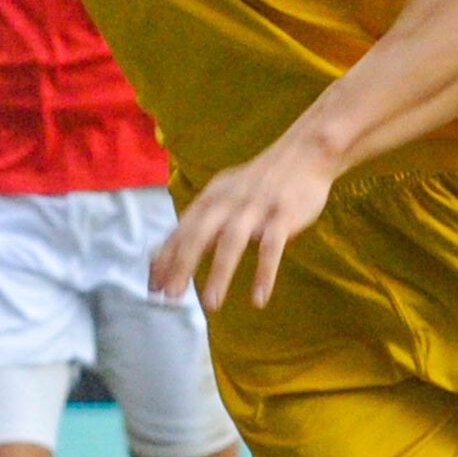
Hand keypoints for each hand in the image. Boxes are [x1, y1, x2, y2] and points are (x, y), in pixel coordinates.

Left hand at [150, 127, 337, 310]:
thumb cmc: (259, 182)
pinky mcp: (283, 214)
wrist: (303, 153)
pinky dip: (264, 273)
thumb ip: (202, 220)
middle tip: (171, 297)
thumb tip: (172, 250)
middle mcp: (227, 202)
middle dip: (182, 265)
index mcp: (211, 198)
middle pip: (199, 234)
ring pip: (232, 242)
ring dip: (220, 273)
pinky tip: (259, 298)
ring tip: (211, 303)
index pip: (181, 230)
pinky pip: (272, 247)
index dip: (165, 258)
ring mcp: (255, 208)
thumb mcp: (224, 194)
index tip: (154, 286)